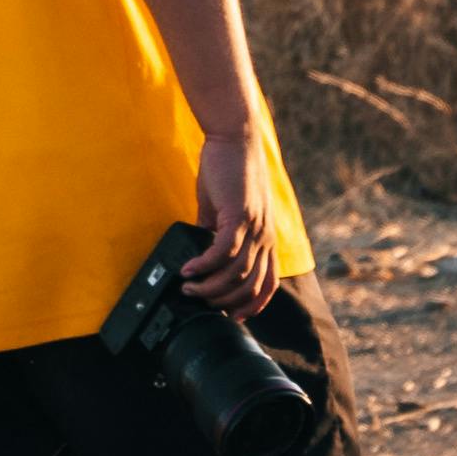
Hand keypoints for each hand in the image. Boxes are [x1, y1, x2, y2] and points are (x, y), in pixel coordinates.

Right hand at [181, 127, 276, 317]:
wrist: (234, 138)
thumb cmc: (229, 170)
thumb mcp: (224, 209)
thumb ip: (216, 232)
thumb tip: (200, 254)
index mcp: (266, 237)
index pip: (268, 284)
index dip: (252, 305)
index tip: (232, 317)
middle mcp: (266, 236)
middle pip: (251, 286)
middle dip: (225, 302)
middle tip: (200, 302)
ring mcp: (255, 227)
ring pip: (236, 273)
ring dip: (210, 286)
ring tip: (188, 287)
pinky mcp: (240, 216)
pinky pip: (222, 252)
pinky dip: (203, 265)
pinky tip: (188, 268)